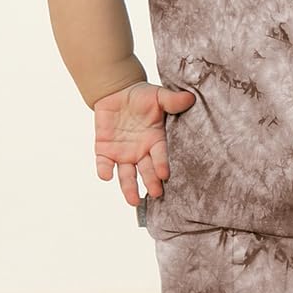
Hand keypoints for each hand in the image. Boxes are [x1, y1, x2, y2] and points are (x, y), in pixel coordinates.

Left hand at [93, 81, 196, 206]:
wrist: (116, 92)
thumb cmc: (141, 96)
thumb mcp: (157, 95)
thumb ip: (171, 100)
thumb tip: (189, 98)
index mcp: (155, 141)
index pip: (159, 155)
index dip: (161, 164)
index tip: (164, 175)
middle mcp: (140, 152)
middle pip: (146, 171)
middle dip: (150, 181)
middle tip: (155, 193)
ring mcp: (122, 154)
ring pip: (126, 175)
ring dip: (129, 187)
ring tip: (133, 200)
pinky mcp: (104, 151)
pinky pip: (103, 164)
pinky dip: (104, 170)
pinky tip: (105, 175)